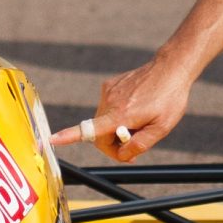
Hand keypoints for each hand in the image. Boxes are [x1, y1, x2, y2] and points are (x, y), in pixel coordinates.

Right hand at [55, 55, 195, 160]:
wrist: (170, 68)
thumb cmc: (169, 99)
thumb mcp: (162, 127)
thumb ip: (140, 144)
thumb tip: (122, 155)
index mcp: (121, 114)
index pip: (91, 130)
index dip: (69, 136)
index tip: (51, 139)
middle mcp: (110, 101)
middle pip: (99, 135)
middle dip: (112, 145)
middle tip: (133, 149)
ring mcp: (108, 91)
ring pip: (103, 121)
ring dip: (116, 129)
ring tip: (139, 123)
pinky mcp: (109, 85)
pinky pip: (108, 108)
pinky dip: (117, 114)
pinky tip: (136, 108)